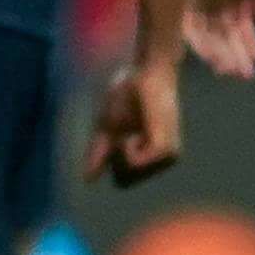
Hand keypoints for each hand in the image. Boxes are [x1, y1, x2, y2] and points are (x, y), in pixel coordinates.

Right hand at [84, 57, 183, 187]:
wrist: (144, 72)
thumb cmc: (126, 95)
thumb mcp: (107, 128)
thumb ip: (99, 154)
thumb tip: (86, 180)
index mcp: (151, 157)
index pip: (122, 181)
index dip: (111, 160)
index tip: (118, 135)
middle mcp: (163, 160)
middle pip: (124, 182)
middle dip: (115, 157)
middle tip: (125, 131)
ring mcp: (167, 156)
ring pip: (129, 174)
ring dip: (122, 151)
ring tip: (134, 128)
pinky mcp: (166, 149)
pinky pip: (134, 163)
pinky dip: (127, 148)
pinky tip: (136, 131)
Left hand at [186, 0, 254, 76]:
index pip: (236, 27)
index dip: (246, 44)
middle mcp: (213, 0)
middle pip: (221, 35)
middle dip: (233, 55)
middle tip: (244, 75)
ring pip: (205, 35)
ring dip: (218, 54)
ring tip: (230, 70)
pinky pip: (187, 26)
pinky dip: (200, 43)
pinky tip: (213, 57)